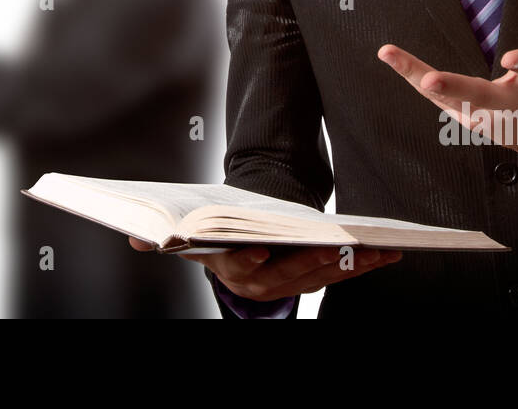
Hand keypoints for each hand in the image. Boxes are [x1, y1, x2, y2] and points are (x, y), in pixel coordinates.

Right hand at [128, 237, 401, 302]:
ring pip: (323, 275)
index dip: (252, 259)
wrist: (237, 246)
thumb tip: (131, 238)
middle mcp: (262, 283)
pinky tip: (386, 253)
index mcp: (231, 270)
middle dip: (320, 261)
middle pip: (293, 272)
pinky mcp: (313, 277)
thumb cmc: (216, 234)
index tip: (263, 251)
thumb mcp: (189, 237)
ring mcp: (291, 283)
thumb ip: (163, 241)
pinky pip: (340, 273)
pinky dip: (363, 264)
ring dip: (352, 265)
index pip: (242, 265)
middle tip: (342, 246)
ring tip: (376, 249)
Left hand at [377, 0, 517, 181]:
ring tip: (391, 55)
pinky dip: (412, 76)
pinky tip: (391, 57)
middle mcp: (509, 103)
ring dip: (419, 77)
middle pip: (481, 96)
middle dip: (456, 89)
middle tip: (431, 81)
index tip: (511, 59)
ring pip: (449, 98)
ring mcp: (483, 114)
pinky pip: (435, 97)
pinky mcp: (464, 115)